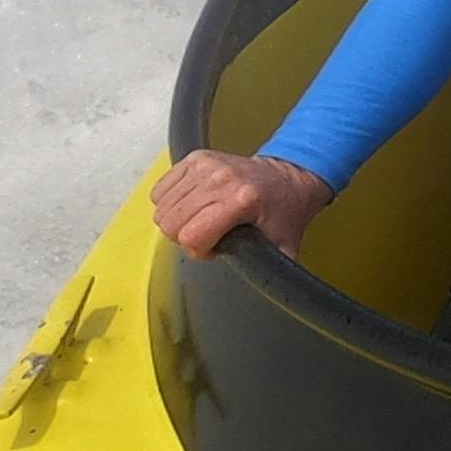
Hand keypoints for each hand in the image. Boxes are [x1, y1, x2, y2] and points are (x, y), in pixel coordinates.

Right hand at [150, 150, 331, 259]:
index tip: (215, 248)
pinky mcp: (195, 158)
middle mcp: (221, 179)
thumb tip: (266, 292)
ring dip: (177, 220)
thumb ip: (271, 271)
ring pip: (162, 207)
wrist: (289, 177)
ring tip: (201, 219)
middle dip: (185, 237)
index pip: (191, 236)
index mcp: (241, 200)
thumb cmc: (283, 211)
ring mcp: (205, 165)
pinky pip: (160, 189)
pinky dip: (169, 201)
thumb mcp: (283, 246)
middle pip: (171, 222)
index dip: (199, 251)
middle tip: (207, 235)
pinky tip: (192, 205)